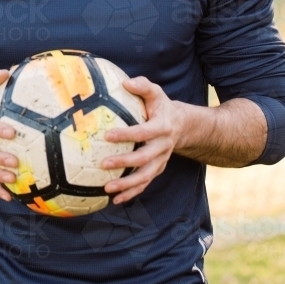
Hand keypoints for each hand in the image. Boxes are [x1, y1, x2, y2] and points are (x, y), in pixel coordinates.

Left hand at [101, 76, 184, 204]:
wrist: (180, 125)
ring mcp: (161, 160)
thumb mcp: (155, 92)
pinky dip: (131, 193)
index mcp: (162, 126)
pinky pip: (145, 184)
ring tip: (108, 189)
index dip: (127, 134)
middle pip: (144, 158)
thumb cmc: (160, 106)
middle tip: (104, 164)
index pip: (144, 132)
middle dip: (124, 162)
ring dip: (127, 185)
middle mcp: (163, 146)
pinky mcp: (157, 169)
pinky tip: (115, 200)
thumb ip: (142, 86)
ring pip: (145, 176)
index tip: (107, 135)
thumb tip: (125, 82)